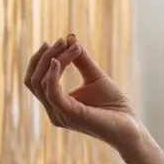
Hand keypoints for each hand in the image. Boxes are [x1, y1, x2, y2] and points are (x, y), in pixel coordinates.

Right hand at [23, 34, 142, 149]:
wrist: (130, 126)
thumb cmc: (114, 105)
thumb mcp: (95, 76)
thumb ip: (80, 59)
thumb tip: (69, 37)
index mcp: (56, 103)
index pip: (37, 79)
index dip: (44, 58)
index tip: (62, 40)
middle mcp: (53, 111)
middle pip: (33, 80)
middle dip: (43, 57)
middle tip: (60, 40)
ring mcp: (59, 114)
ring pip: (40, 83)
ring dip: (52, 60)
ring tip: (66, 45)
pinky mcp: (69, 114)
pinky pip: (52, 92)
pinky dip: (52, 74)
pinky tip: (59, 60)